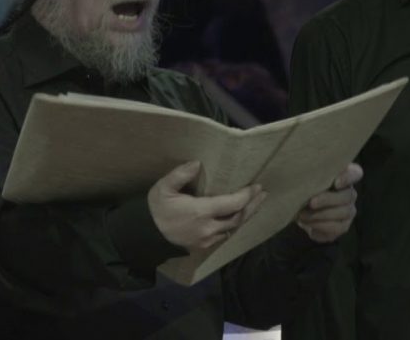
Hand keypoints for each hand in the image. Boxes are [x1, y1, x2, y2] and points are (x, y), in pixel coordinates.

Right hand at [148, 161, 266, 250]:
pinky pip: (224, 235)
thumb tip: (197, 163)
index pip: (231, 204)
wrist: (147, 235)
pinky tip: (238, 216)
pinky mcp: (204, 246)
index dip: (246, 196)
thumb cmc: (156, 209)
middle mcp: (208, 228)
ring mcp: (207, 239)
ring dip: (245, 216)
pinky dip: (234, 224)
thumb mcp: (163, 188)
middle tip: (262, 194)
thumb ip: (180, 175)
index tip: (256, 186)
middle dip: (252, 206)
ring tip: (255, 204)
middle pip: (238, 218)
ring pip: (233, 228)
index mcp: (200, 212)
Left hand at [297, 163, 362, 242]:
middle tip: (311, 202)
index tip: (336, 183)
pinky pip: (337, 227)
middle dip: (327, 200)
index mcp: (344, 176)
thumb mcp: (307, 179)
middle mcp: (350, 193)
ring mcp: (349, 210)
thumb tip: (302, 174)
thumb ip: (311, 175)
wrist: (301, 211)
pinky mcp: (343, 226)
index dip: (348, 178)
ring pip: (343, 213)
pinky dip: (320, 225)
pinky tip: (307, 222)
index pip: (355, 173)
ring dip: (321, 214)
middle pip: (348, 196)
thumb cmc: (305, 189)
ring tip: (302, 214)